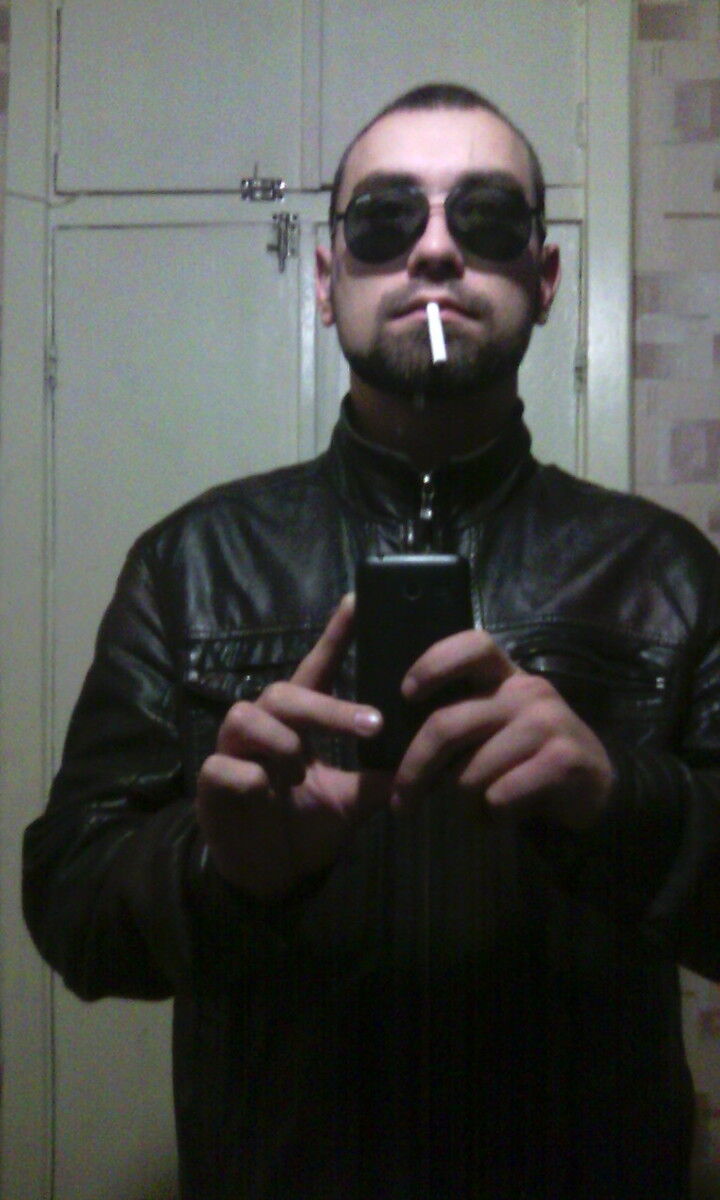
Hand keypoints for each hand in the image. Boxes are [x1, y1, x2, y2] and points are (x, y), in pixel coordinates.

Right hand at [195, 595, 390, 897]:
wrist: (271, 876)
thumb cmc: (308, 825)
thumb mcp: (351, 801)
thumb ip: (379, 778)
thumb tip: (426, 760)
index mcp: (298, 723)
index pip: (317, 670)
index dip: (335, 636)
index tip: (359, 600)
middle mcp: (263, 727)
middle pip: (284, 692)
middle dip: (327, 708)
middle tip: (370, 726)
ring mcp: (233, 751)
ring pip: (247, 717)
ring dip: (282, 744)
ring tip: (300, 774)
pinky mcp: (211, 781)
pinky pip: (225, 765)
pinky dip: (251, 778)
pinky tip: (266, 793)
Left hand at [392, 629, 612, 829]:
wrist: (596, 789)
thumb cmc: (527, 758)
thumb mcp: (493, 730)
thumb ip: (454, 726)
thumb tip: (390, 754)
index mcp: (505, 676)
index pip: (472, 646)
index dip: (434, 664)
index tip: (407, 694)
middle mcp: (526, 692)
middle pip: (448, 724)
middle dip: (415, 769)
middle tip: (401, 802)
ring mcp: (547, 723)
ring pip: (470, 772)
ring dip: (464, 803)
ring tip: (478, 808)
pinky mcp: (563, 760)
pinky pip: (500, 795)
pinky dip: (492, 816)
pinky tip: (504, 815)